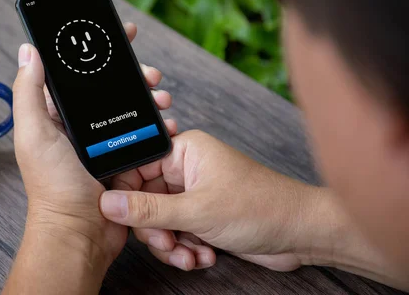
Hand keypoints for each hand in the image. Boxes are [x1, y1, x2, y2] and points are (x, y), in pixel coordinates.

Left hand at [11, 22, 175, 272]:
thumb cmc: (53, 187)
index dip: (97, 50)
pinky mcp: (125, 158)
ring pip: (132, 108)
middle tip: (150, 72)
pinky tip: (168, 122)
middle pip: (111, 88)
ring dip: (150, 98)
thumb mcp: (34, 134)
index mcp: (58, 115)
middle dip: (134, 75)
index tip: (119, 33)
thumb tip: (29, 51)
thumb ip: (30, 93)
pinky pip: (145, 134)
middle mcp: (82, 126)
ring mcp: (105, 142)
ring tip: (163, 99)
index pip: (78, 73)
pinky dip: (158, 125)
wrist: (81, 233)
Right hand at [100, 130, 327, 271]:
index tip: (121, 216)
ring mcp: (195, 194)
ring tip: (190, 256)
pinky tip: (203, 257)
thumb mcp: (197, 211)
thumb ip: (149, 209)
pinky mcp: (203, 216)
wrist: (301, 233)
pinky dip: (185, 248)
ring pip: (160, 221)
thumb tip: (108, 203)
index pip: (137, 166)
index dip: (127, 193)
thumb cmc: (260, 207)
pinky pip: (177, 233)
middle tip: (167, 242)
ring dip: (171, 244)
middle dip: (155, 228)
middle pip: (145, 199)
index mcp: (184, 152)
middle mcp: (187, 170)